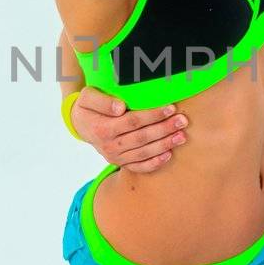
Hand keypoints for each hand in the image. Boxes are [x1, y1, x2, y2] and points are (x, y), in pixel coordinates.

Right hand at [71, 88, 188, 171]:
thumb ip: (102, 101)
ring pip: (144, 153)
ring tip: (182, 136)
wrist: (80, 125)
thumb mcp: (87, 97)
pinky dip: (155, 163)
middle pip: (142, 138)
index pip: (132, 122)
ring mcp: (115, 157)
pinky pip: (139, 167)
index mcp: (102, 129)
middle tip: (182, 121)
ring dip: (165, 145)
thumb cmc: (87, 106)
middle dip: (164, 129)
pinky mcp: (120, 163)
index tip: (170, 107)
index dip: (153, 115)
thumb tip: (120, 107)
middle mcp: (109, 146)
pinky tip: (169, 155)